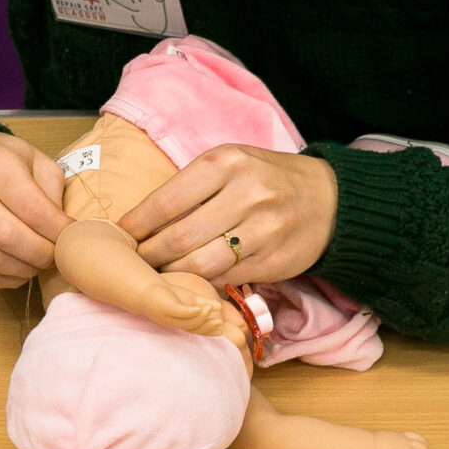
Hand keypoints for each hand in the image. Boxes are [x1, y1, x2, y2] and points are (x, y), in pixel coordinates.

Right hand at [0, 130, 72, 287]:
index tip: (73, 235)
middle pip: (8, 237)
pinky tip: (21, 267)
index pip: (31, 208)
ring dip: (25, 268)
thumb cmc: (5, 162)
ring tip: (40, 260)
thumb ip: (53, 190)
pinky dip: (8, 278)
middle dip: (42, 253)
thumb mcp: (36, 160)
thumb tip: (63, 230)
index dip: (58, 229)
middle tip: (58, 252)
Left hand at [117, 144, 338, 285]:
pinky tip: (188, 284)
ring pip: (199, 265)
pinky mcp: (273, 261)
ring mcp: (262, 230)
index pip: (165, 200)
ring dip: (170, 276)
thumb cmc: (266, 180)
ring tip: (154, 277)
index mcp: (226, 163)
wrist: (331, 200)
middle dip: (147, 256)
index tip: (118, 237)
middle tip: (131, 264)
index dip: (136, 225)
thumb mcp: (232, 164)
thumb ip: (191, 188)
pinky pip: (224, 279)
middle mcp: (245, 194)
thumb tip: (138, 221)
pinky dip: (201, 285)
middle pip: (178, 238)